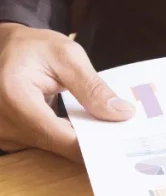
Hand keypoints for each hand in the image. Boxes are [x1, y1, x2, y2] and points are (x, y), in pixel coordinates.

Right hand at [0, 23, 134, 160]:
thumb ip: (93, 87)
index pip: (56, 134)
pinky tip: (86, 129)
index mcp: (13, 96)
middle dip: (90, 143)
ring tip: (107, 130)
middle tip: (124, 137)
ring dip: (78, 141)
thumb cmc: (33, 48)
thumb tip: (122, 113)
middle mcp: (3, 120)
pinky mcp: (11, 137)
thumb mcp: (67, 56)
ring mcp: (4, 132)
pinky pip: (44, 144)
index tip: (119, 147)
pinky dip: (65, 137)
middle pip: (55, 144)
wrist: (5, 49)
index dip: (89, 146)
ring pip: (51, 147)